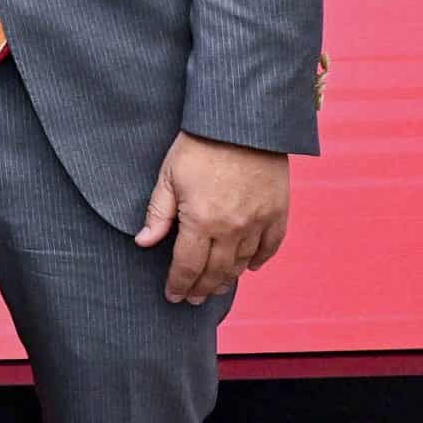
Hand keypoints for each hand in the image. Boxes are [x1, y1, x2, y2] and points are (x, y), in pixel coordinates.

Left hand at [134, 131, 290, 303]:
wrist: (242, 123)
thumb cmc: (199, 146)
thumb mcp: (168, 176)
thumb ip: (158, 214)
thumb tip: (144, 243)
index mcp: (201, 221)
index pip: (188, 266)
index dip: (179, 284)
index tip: (172, 296)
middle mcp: (233, 229)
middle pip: (216, 272)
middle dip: (201, 288)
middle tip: (192, 298)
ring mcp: (258, 223)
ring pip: (242, 264)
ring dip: (227, 279)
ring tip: (214, 287)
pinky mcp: (278, 213)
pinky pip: (269, 247)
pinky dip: (258, 261)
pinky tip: (248, 269)